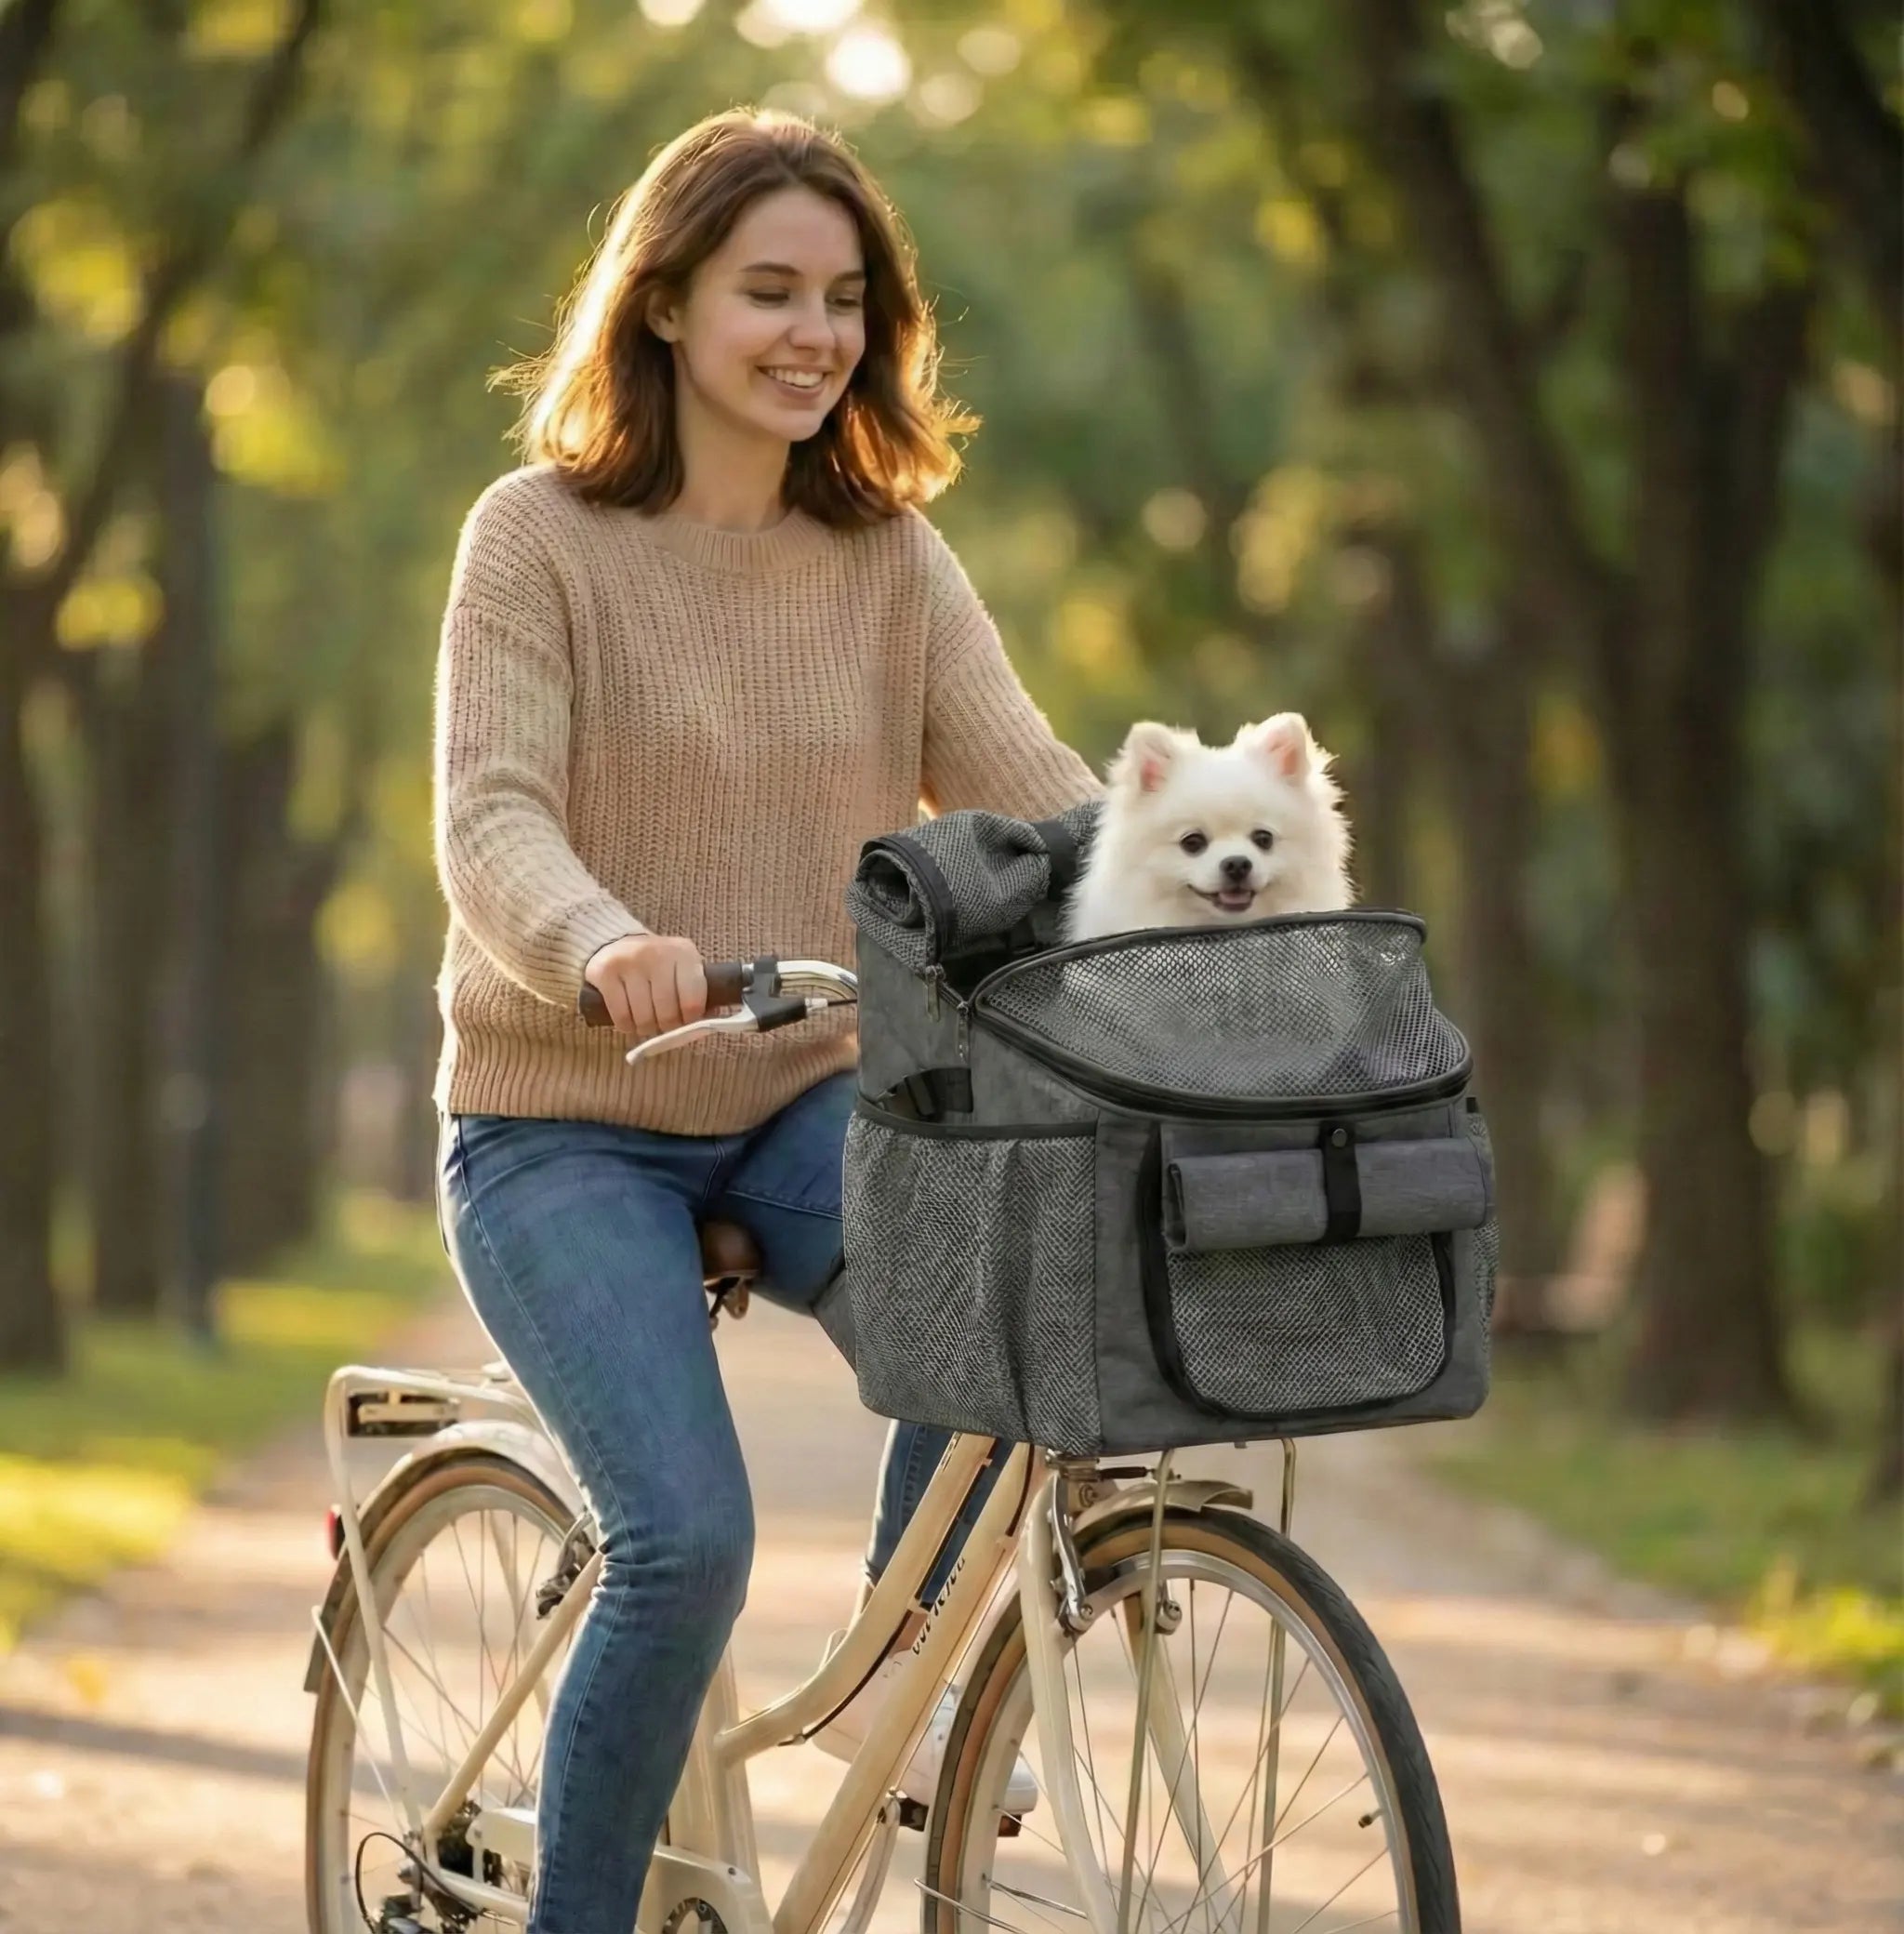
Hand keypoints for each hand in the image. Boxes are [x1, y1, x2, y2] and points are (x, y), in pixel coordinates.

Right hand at [582, 933, 709, 1041]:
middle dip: (666, 1026)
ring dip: (646, 1027)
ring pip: (644, 1018)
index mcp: (684, 953)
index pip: (693, 1002)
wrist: (617, 944)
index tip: (685, 1021)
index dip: (690, 1020)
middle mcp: (658, 953)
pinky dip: (626, 1025)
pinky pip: (621, 1016)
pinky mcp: (606, 972)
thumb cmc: (657, 965)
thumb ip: (698, 994)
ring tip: (646, 1020)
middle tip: (663, 1023)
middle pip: (668, 1013)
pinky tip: (629, 1018)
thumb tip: (708, 1023)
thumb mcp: (683, 970)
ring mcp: (630, 961)